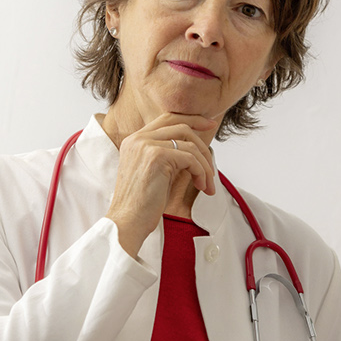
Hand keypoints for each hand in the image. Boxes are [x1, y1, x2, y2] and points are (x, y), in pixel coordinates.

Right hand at [101, 107, 217, 237]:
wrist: (127, 221)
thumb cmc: (141, 204)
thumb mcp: (155, 172)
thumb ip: (168, 155)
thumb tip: (193, 149)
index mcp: (134, 140)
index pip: (167, 118)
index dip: (191, 119)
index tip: (209, 125)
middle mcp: (138, 138)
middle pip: (180, 125)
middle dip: (203, 139)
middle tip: (213, 159)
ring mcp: (146, 145)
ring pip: (189, 144)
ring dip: (204, 165)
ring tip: (206, 184)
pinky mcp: (156, 156)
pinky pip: (190, 158)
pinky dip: (201, 172)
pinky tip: (200, 186)